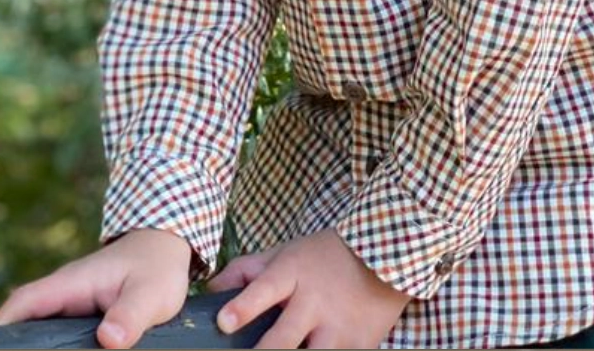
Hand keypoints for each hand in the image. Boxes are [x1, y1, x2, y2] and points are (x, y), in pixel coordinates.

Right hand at [0, 228, 192, 348]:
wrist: (164, 247)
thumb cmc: (157, 266)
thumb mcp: (151, 294)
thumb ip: (130, 315)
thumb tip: (108, 339)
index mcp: (72, 283)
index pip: (25, 301)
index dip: (3, 323)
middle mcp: (65, 292)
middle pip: (25, 318)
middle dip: (10, 341)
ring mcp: (72, 302)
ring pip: (40, 325)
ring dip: (29, 342)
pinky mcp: (82, 313)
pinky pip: (56, 330)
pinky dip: (49, 344)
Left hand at [208, 229, 409, 348]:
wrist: (382, 257)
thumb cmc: (323, 256)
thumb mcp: (284, 252)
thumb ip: (247, 270)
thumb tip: (211, 290)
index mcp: (293, 273)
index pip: (264, 289)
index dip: (243, 307)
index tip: (224, 322)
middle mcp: (315, 302)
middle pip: (285, 336)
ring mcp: (339, 328)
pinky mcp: (360, 346)